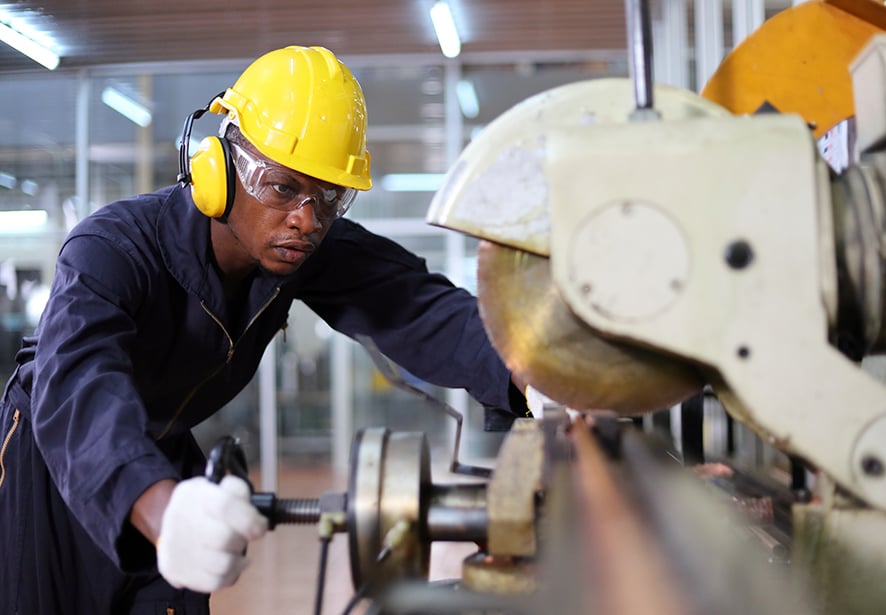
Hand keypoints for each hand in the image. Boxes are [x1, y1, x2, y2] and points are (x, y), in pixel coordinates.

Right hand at [156, 475, 267, 592]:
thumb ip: (238, 491)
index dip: (249, 519)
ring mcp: (175, 548)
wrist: (174, 526)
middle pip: (223, 538)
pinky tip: (230, 565)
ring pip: (221, 564)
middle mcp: (179, 519)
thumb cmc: (205, 506)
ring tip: (236, 551)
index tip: (260, 527)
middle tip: (244, 537)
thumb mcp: (219, 487)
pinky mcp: (175, 571)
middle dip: (242, 539)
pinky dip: (229, 575)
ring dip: (237, 559)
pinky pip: (213, 583)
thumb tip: (255, 514)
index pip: (225, 505)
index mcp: (193, 494)